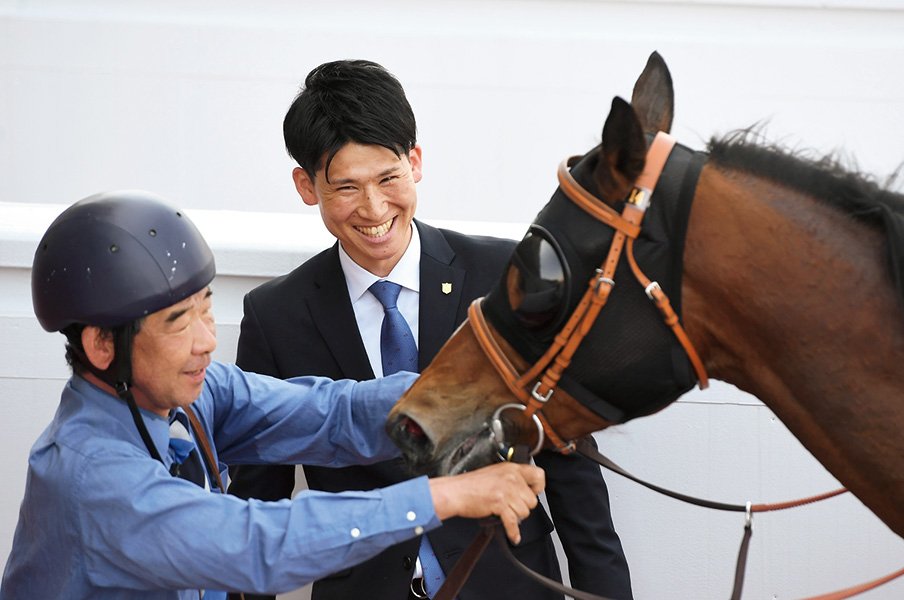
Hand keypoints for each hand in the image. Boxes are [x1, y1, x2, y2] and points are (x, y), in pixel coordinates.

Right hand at [428, 462, 544, 543]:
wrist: (456, 492)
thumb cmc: (471, 485)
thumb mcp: (496, 472)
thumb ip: (511, 479)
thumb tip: (525, 491)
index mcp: (511, 468)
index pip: (538, 475)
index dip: (538, 487)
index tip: (533, 493)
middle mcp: (511, 478)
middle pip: (532, 500)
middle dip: (523, 507)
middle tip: (511, 507)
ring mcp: (506, 491)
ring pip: (524, 512)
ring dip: (515, 517)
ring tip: (503, 513)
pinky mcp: (499, 504)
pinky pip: (513, 522)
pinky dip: (513, 532)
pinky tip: (513, 536)